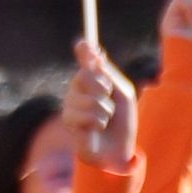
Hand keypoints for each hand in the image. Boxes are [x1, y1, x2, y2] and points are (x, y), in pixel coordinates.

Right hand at [69, 44, 139, 170]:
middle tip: (109, 98)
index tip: (86, 43)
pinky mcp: (69, 122)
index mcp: (92, 79)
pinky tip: (98, 128)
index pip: (84, 58)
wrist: (120, 148)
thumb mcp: (122, 92)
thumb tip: (96, 53)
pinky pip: (85, 114)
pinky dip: (98, 122)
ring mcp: (70, 104)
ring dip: (105, 110)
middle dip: (103, 87)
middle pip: (85, 75)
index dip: (85, 50)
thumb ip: (108, 73)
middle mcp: (77, 88)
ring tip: (106, 119)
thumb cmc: (122, 121)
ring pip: (88, 97)